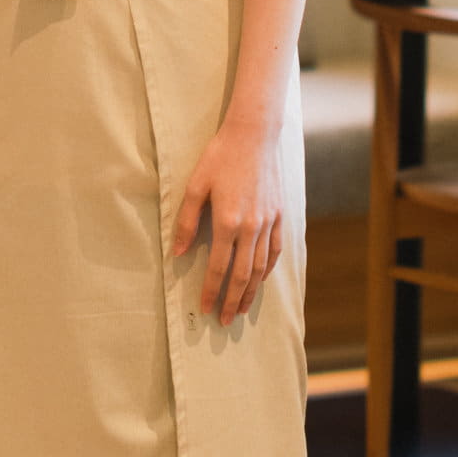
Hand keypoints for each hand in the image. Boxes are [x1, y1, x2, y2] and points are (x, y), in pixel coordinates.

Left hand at [172, 120, 284, 323]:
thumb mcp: (195, 186)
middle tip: (226, 321)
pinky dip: (268, 269)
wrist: (254, 135)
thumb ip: (185, 221)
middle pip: (242, 275)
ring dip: (252, 291)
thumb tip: (178, 254)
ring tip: (243, 309)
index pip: (218, 267)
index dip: (212, 291)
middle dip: (233, 301)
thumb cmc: (220, 157)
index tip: (205, 309)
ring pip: (261, 267)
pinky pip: (276, 250)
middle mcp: (251, 226)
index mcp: (227, 221)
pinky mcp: (279, 215)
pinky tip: (261, 280)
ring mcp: (268, 222)